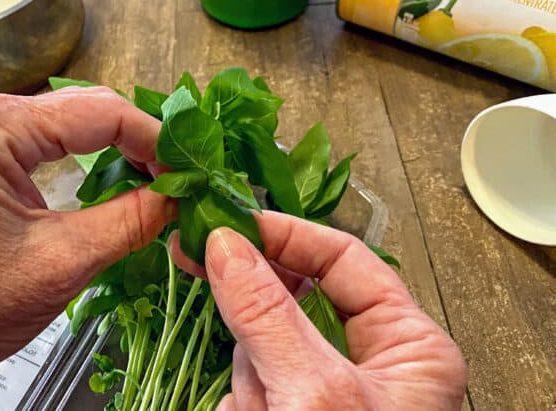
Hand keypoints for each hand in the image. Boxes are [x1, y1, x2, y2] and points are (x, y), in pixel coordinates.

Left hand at [0, 88, 175, 409]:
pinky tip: (123, 183)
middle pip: (93, 110)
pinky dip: (97, 161)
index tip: (192, 170)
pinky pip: (59, 145)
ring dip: (123, 150)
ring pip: (79, 126)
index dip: (157, 141)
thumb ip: (130, 221)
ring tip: (163, 182)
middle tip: (184, 177)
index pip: (104, 113)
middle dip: (143, 142)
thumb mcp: (59, 264)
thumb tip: (179, 197)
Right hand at [172, 214, 466, 409]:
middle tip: (210, 285)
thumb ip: (267, 314)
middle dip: (259, 325)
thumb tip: (227, 246)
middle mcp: (370, 363)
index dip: (286, 236)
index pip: (342, 260)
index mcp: (407, 345)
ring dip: (251, 381)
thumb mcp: (313, 395)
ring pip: (264, 347)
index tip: (231, 225)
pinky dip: (243, 408)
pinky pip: (250, 387)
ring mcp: (326, 393)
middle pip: (293, 302)